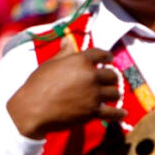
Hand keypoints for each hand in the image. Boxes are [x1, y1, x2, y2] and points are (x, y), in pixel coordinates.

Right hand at [6, 46, 125, 139]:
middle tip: (107, 81)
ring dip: (113, 94)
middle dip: (110, 78)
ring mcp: (93, 95)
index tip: (109, 60)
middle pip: (112, 75)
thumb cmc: (37, 84)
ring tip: (110, 96)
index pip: (102, 54)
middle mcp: (91, 75)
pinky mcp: (93, 112)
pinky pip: (113, 113)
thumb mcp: (50, 64)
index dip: (107, 57)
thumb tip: (68, 40)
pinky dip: (119, 113)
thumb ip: (63, 53)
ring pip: (114, 93)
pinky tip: (122, 113)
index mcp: (81, 60)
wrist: (32, 109)